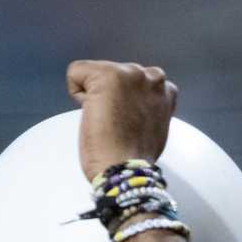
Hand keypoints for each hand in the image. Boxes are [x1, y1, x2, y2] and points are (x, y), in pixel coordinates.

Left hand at [66, 60, 177, 178]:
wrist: (126, 170)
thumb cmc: (134, 160)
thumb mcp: (153, 128)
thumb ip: (147, 109)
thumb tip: (131, 108)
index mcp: (166, 91)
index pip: (136, 83)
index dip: (125, 103)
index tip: (127, 124)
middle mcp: (152, 77)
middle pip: (116, 75)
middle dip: (111, 97)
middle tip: (115, 126)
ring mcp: (131, 74)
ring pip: (96, 72)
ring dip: (95, 95)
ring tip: (105, 121)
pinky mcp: (108, 75)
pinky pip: (76, 72)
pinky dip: (75, 93)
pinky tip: (90, 114)